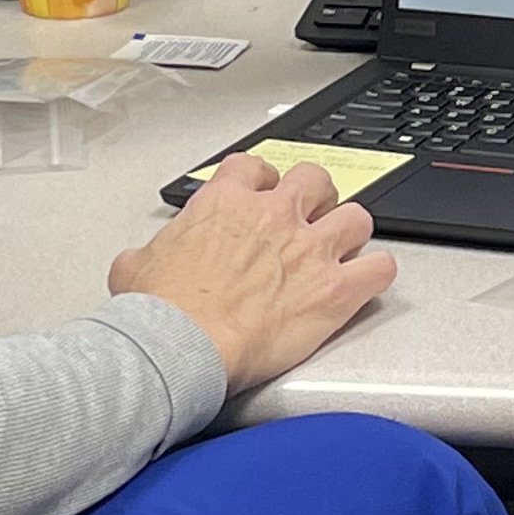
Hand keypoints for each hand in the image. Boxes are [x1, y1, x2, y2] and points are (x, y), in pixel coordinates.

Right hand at [108, 150, 392, 389]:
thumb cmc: (160, 313)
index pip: (255, 167)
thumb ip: (144, 254)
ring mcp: (310, 249)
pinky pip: (380, 267)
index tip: (264, 195)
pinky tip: (367, 282)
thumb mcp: (133, 269)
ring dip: (350, 232)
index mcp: (225, 203)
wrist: (183, 347)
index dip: (263, 182)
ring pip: (356, 217)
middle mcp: (274, 216)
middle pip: (316, 180)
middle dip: (316, 199)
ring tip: (343, 250)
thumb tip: (138, 262)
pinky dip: (377, 274)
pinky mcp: (335, 289)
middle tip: (309, 221)